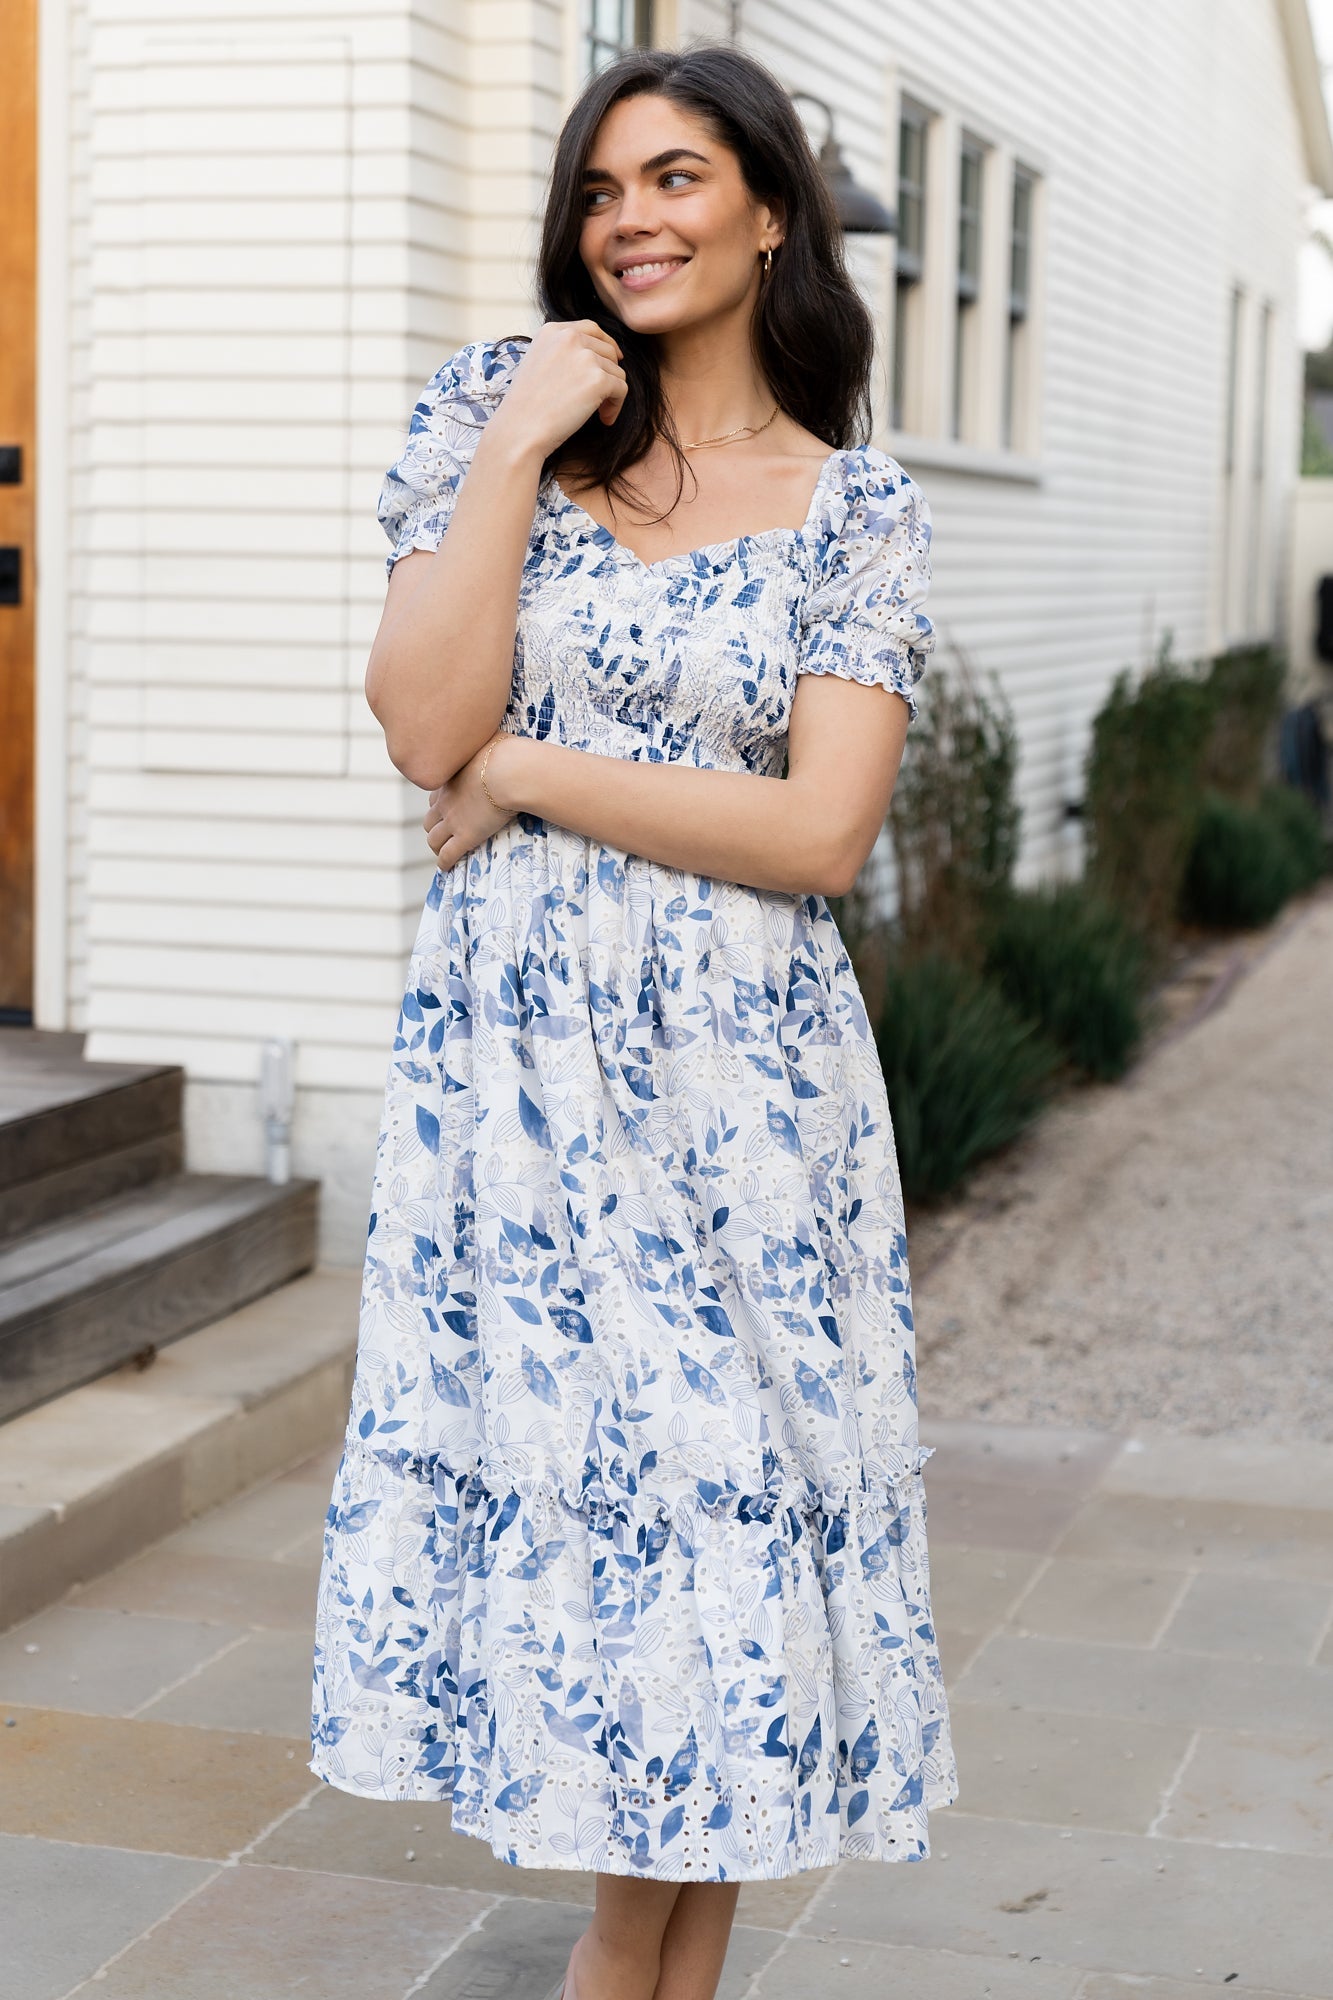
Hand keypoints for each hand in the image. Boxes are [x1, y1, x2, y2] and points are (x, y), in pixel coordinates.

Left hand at [422, 733, 515, 870]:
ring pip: (432, 838)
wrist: (510, 771)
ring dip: (436, 845)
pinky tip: (447, 867)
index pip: (435, 795)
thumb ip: (485, 736)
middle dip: (435, 825)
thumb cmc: (505, 751)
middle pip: (428, 818)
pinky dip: (444, 862)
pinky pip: (447, 856)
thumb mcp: (490, 736)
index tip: (449, 806)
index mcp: (449, 778)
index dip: (440, 802)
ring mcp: (453, 820)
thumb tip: (489, 721)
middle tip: (446, 831)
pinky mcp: (465, 837)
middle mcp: (445, 800)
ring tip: (443, 851)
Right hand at [487, 319, 627, 460]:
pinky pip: (622, 389)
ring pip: (617, 371)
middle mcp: (569, 337)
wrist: (520, 430)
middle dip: (608, 374)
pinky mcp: (598, 379)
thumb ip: (563, 351)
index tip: (613, 361)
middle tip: (599, 399)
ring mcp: (585, 356)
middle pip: (608, 350)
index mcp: (552, 330)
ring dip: (611, 393)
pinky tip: (604, 419)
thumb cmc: (527, 406)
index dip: (606, 344)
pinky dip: (616, 406)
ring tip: (598, 412)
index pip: (591, 328)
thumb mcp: (538, 362)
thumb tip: (597, 354)